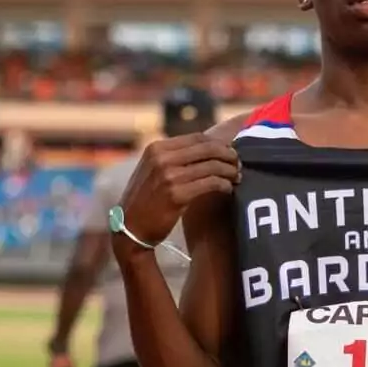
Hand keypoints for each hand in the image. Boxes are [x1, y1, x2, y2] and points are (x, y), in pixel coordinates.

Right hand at [119, 133, 239, 244]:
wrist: (129, 229)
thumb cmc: (145, 201)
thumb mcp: (152, 170)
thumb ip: (173, 157)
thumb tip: (207, 148)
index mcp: (156, 148)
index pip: (197, 137)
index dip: (218, 143)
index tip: (229, 152)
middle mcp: (162, 158)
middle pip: (208, 148)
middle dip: (228, 155)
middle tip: (238, 164)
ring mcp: (169, 176)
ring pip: (212, 166)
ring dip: (229, 171)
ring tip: (236, 177)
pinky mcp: (177, 194)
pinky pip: (211, 183)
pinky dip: (224, 185)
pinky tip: (228, 189)